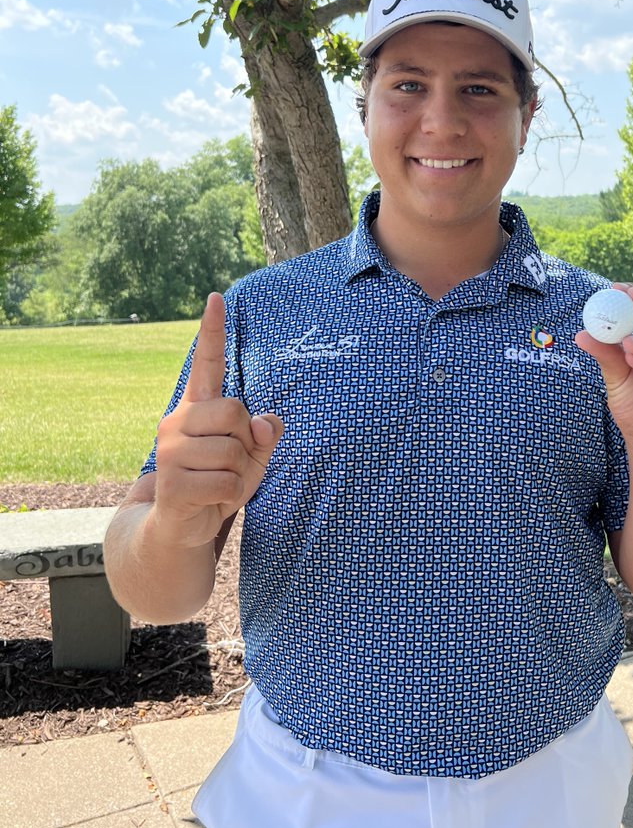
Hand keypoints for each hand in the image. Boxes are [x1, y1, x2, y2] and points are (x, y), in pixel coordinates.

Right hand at [152, 292, 283, 548]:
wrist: (179, 529)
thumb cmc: (218, 484)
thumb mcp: (251, 457)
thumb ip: (265, 434)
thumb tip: (266, 424)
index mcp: (197, 408)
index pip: (207, 363)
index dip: (212, 331)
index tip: (217, 297)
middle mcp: (177, 422)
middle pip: (235, 412)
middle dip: (246, 442)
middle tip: (231, 463)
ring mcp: (169, 451)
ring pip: (234, 452)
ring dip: (239, 475)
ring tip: (218, 484)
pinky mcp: (172, 483)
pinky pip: (227, 483)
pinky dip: (232, 496)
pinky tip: (212, 500)